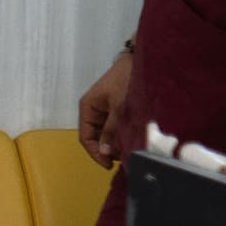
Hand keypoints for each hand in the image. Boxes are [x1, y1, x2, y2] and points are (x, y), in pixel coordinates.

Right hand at [77, 49, 137, 166]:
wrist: (139, 61)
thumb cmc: (125, 81)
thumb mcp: (119, 107)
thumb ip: (111, 129)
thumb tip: (105, 152)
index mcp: (87, 108)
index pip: (85, 137)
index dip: (95, 152)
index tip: (109, 164)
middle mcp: (93, 111)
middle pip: (94, 137)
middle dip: (106, 149)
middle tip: (122, 158)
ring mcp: (104, 110)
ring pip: (105, 134)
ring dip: (114, 143)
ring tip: (127, 150)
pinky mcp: (115, 110)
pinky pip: (114, 127)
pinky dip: (120, 135)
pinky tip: (130, 140)